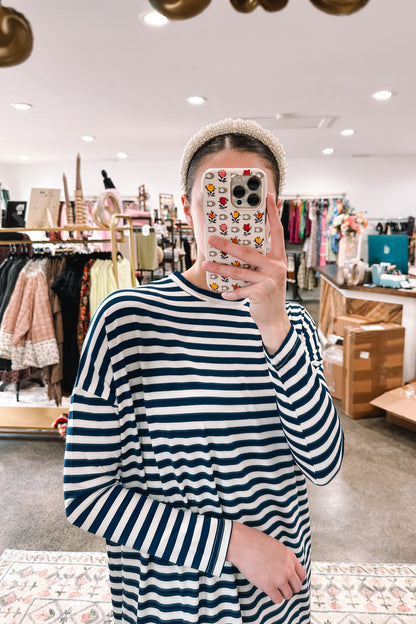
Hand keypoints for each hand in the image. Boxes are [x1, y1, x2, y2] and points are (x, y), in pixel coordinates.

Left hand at [202, 194, 290, 352]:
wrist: (274, 318)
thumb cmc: (266, 292)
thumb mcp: (266, 273)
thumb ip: (257, 259)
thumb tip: (236, 245)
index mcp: (278, 257)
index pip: (277, 230)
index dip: (273, 213)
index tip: (269, 196)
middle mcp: (276, 266)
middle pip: (248, 251)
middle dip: (227, 244)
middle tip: (211, 239)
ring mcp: (270, 280)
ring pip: (239, 270)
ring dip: (220, 267)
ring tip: (206, 263)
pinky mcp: (262, 293)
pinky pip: (240, 290)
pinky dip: (230, 291)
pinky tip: (221, 291)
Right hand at [226, 522, 305, 603]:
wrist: (243, 544)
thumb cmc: (255, 542)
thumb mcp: (276, 546)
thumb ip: (283, 558)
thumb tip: (284, 567)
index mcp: (290, 557)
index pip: (302, 575)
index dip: (297, 580)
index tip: (291, 581)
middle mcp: (288, 569)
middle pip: (297, 587)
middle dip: (290, 588)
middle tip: (283, 587)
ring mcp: (279, 578)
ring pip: (288, 595)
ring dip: (282, 593)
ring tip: (275, 589)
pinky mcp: (269, 586)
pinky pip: (278, 599)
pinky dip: (274, 597)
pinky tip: (269, 591)